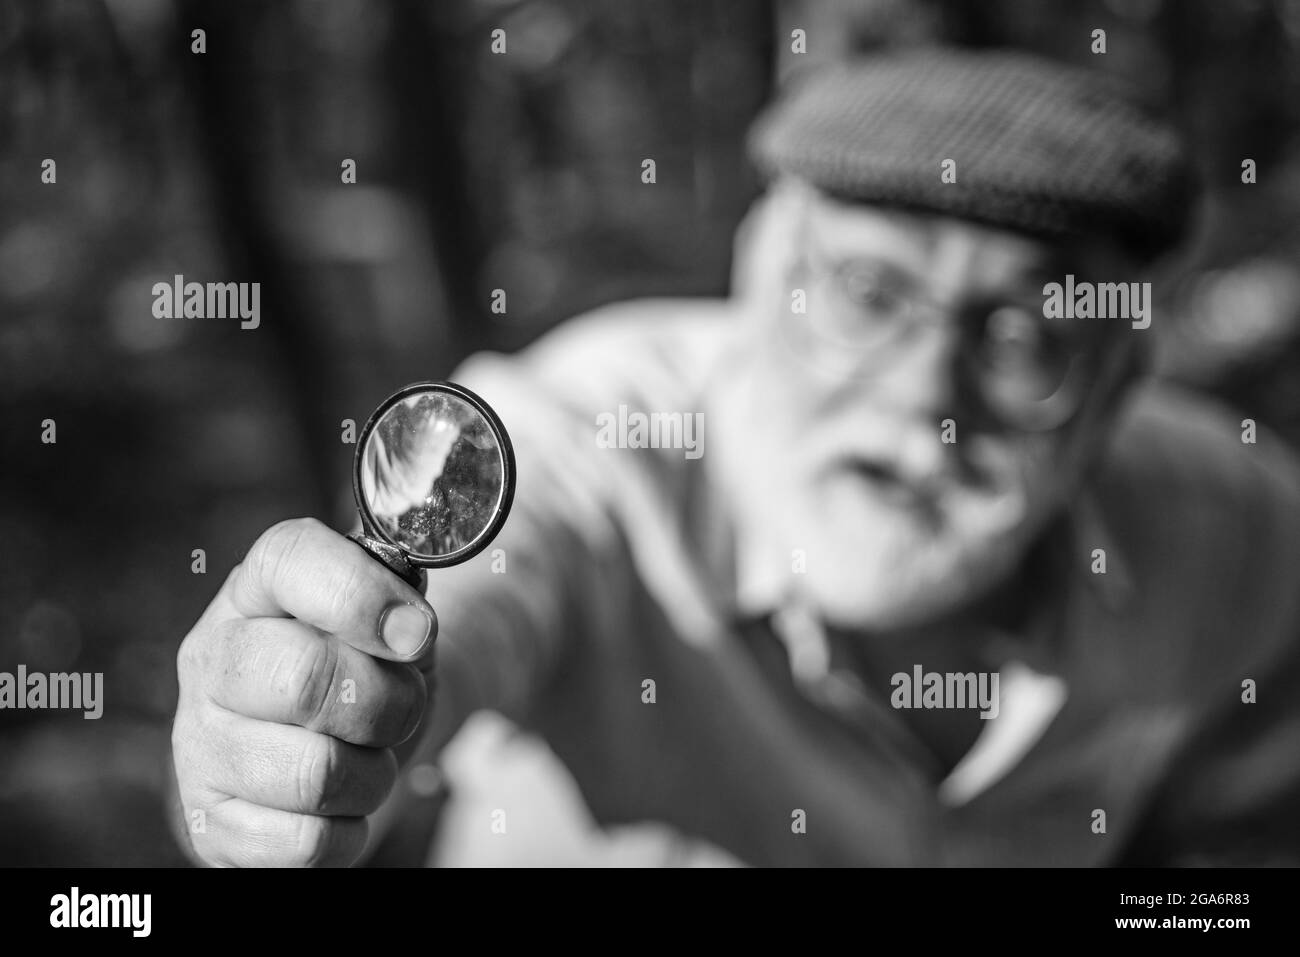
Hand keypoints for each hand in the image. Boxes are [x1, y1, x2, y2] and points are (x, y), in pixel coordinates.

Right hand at [171, 517, 436, 865]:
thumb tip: (408, 626)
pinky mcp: (207, 821)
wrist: (331, 749)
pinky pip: (305, 842)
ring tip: (370, 758)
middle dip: (389, 703)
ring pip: (314, 773)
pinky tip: (340, 806)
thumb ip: (402, 605)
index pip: (289, 559)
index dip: (362, 595)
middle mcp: (213, 657)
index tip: (416, 633)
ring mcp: (199, 741)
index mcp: (257, 589)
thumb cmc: (367, 671)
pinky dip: (348, 831)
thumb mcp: (393, 624)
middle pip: (305, 677)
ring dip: (374, 775)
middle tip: (401, 708)